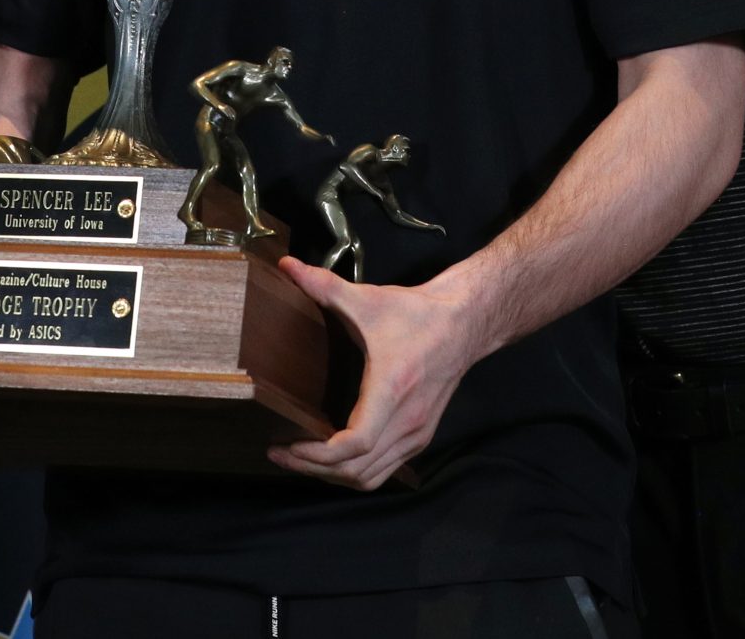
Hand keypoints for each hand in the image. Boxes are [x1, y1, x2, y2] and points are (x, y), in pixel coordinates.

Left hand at [266, 256, 488, 490]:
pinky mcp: (419, 437)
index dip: (316, 455)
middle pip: (355, 470)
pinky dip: (354, 471)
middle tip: (280, 454)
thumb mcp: (367, 298)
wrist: (464, 322)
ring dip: (333, 476)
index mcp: (391, 389)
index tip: (286, 445)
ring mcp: (416, 434)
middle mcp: (406, 421)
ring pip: (369, 477)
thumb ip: (324, 285)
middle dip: (312, 469)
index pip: (354, 444)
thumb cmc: (417, 314)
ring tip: (302, 460)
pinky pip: (383, 470)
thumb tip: (287, 267)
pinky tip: (333, 456)